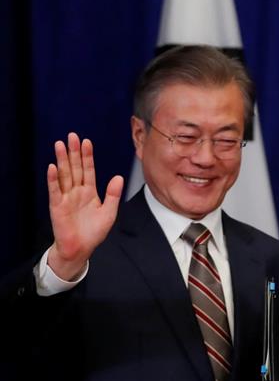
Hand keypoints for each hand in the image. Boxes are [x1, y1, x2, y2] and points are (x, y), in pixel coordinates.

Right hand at [46, 133, 123, 280]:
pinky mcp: (57, 206)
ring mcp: (66, 198)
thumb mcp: (109, 212)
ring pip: (64, 175)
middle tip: (72, 136)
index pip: (88, 170)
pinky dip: (53, 179)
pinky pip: (55, 190)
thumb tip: (118, 177)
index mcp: (90, 192)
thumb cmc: (93, 232)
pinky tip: (52, 167)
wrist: (81, 249)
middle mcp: (77, 192)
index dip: (87, 156)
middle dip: (74, 152)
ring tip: (60, 145)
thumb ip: (113, 195)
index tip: (87, 142)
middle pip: (75, 168)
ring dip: (61, 160)